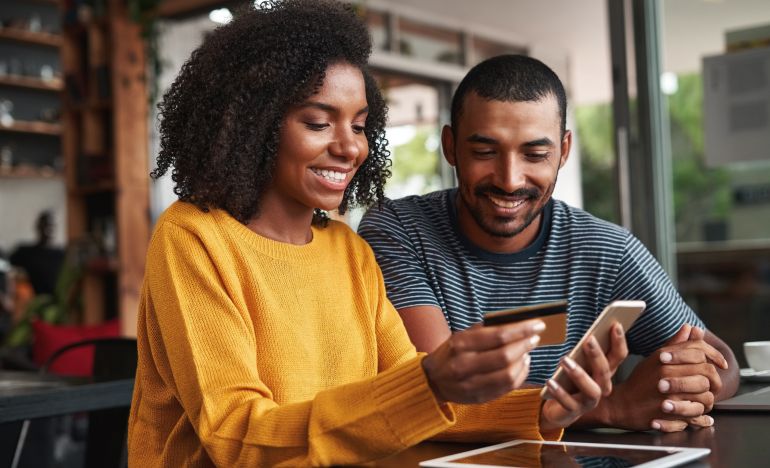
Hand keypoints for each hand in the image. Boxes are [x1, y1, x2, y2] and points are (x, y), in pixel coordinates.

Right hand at [422, 320, 543, 403]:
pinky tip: (522, 365)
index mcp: (461, 344)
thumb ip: (485, 329)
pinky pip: (507, 388)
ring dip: (524, 361)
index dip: (522, 330)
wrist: (433, 380)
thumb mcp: (461, 336)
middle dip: (525, 345)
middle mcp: (465, 364)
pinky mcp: (479, 397)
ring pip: (508, 374)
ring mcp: (471, 384)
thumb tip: (516, 323)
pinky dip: (520, 375)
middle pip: (505, 356)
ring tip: (527, 351)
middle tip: (535, 337)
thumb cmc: (451, 353)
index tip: (538, 325)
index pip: (498, 336)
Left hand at [539, 322, 627, 430]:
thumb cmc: (570, 380)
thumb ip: (585, 350)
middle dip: (598, 355)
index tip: (615, 324)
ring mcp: (589, 401)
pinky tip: (550, 382)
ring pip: (591, 389)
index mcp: (605, 372)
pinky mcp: (574, 411)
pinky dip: (559, 392)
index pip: (618, 356)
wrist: (558, 408)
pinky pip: (568, 403)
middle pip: (605, 371)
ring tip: (564, 360)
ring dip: (579, 374)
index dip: (619, 341)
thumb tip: (590, 333)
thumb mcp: (578, 362)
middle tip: (588, 339)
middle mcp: (601, 387)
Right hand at [605, 324, 726, 431]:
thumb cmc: (639, 382)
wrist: (621, 405)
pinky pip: (699, 414)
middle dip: (714, 379)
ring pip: (707, 395)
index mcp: (664, 357)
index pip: (699, 350)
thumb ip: (675, 344)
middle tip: (712, 384)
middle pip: (707, 371)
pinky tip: (698, 413)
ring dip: (708, 399)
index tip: (721, 363)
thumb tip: (690, 327)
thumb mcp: (654, 358)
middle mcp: (667, 373)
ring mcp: (669, 394)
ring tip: (701, 399)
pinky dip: (702, 415)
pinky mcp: (671, 414)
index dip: (715, 355)